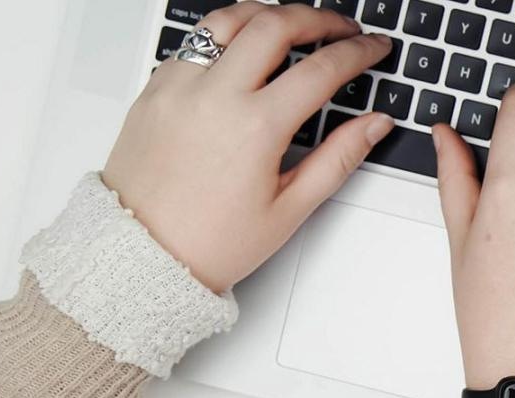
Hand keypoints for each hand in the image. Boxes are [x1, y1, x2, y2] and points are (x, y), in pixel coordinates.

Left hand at [103, 3, 394, 291]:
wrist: (140, 255)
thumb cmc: (209, 241)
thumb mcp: (290, 208)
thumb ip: (338, 158)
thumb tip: (374, 125)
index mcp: (254, 127)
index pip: (321, 68)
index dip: (358, 51)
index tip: (373, 48)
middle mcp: (214, 96)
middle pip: (275, 24)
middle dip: (319, 18)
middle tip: (342, 28)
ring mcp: (179, 87)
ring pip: (229, 19)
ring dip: (269, 13)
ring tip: (293, 24)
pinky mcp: (154, 89)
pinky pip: (194, 42)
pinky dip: (226, 35)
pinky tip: (244, 50)